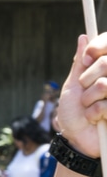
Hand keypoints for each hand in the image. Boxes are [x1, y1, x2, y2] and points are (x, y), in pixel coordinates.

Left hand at [58, 33, 106, 156]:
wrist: (76, 139)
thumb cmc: (73, 112)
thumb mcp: (73, 85)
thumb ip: (80, 63)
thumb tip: (84, 37)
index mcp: (105, 70)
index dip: (99, 46)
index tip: (86, 59)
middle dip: (87, 79)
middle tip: (83, 91)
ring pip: (105, 84)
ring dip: (89, 99)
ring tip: (88, 107)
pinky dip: (95, 112)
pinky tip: (95, 118)